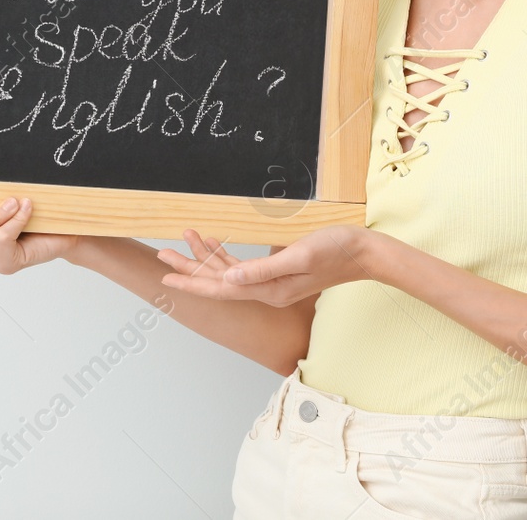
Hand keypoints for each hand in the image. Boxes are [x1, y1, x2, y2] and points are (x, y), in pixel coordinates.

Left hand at [156, 225, 375, 305]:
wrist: (364, 253)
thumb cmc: (336, 251)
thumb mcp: (299, 257)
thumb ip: (263, 270)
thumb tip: (230, 278)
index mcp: (269, 290)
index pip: (221, 289)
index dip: (191, 283)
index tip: (165, 279)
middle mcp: (266, 289)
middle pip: (218, 282)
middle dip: (189, 268)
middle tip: (162, 253)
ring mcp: (272, 282)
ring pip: (228, 272)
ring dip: (205, 257)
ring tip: (184, 237)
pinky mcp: (278, 271)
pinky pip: (243, 266)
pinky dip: (225, 254)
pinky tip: (213, 242)